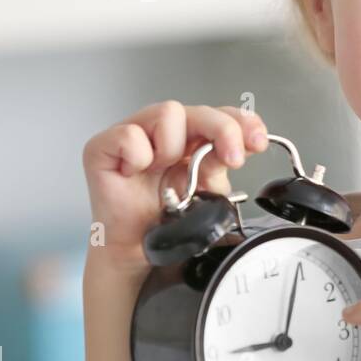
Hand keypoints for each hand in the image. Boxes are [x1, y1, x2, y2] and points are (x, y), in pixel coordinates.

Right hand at [81, 100, 269, 274]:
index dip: (242, 122)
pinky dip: (138, 155)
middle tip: (232, 159)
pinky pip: (129, 135)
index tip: (257, 142)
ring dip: (173, 147)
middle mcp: (163, 130)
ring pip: (167, 112)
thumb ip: (222, 161)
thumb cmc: (168, 217)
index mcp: (191, 136)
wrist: (139, 249)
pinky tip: (136, 173)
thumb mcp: (208, 188)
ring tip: (164, 171)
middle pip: (200, 110)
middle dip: (223, 131)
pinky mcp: (102, 147)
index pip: (220, 113)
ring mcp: (132, 133)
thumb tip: (245, 143)